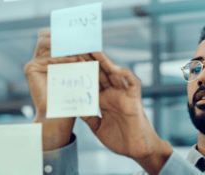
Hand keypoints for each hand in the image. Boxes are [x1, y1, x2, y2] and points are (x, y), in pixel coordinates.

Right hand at [24, 29, 93, 150]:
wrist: (61, 114)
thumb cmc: (73, 95)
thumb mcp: (78, 72)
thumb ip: (80, 57)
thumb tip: (91, 42)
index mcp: (51, 55)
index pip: (57, 36)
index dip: (70, 34)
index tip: (86, 35)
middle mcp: (41, 56)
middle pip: (49, 35)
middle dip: (66, 36)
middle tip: (83, 38)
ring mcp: (35, 61)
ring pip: (47, 42)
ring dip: (66, 45)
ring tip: (81, 50)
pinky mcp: (31, 68)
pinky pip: (47, 57)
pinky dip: (63, 57)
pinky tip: (75, 61)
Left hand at [81, 52, 172, 174]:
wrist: (137, 150)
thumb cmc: (120, 140)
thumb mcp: (97, 127)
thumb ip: (88, 115)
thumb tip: (73, 105)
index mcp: (104, 100)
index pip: (90, 82)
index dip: (81, 71)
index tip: (68, 61)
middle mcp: (113, 94)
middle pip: (100, 73)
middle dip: (89, 61)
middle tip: (77, 48)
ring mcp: (124, 95)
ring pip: (114, 73)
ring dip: (105, 62)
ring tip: (92, 50)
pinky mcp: (135, 98)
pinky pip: (132, 82)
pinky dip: (125, 74)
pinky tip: (114, 67)